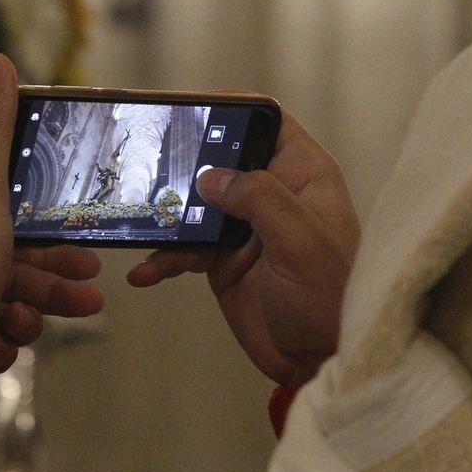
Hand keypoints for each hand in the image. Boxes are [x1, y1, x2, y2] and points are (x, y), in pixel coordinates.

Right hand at [127, 109, 358, 385]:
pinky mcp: (222, 261)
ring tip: (139, 222)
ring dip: (164, 214)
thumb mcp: (302, 244)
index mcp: (303, 176)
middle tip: (146, 163)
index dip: (232, 109)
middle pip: (221, 159)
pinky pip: (183, 249)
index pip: (268, 123)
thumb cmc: (332, 300)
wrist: (319, 363)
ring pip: (194, 203)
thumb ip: (261, 200)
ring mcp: (244, 228)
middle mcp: (273, 195)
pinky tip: (145, 272)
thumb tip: (212, 175)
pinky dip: (162, 258)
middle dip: (184, 162)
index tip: (191, 108)